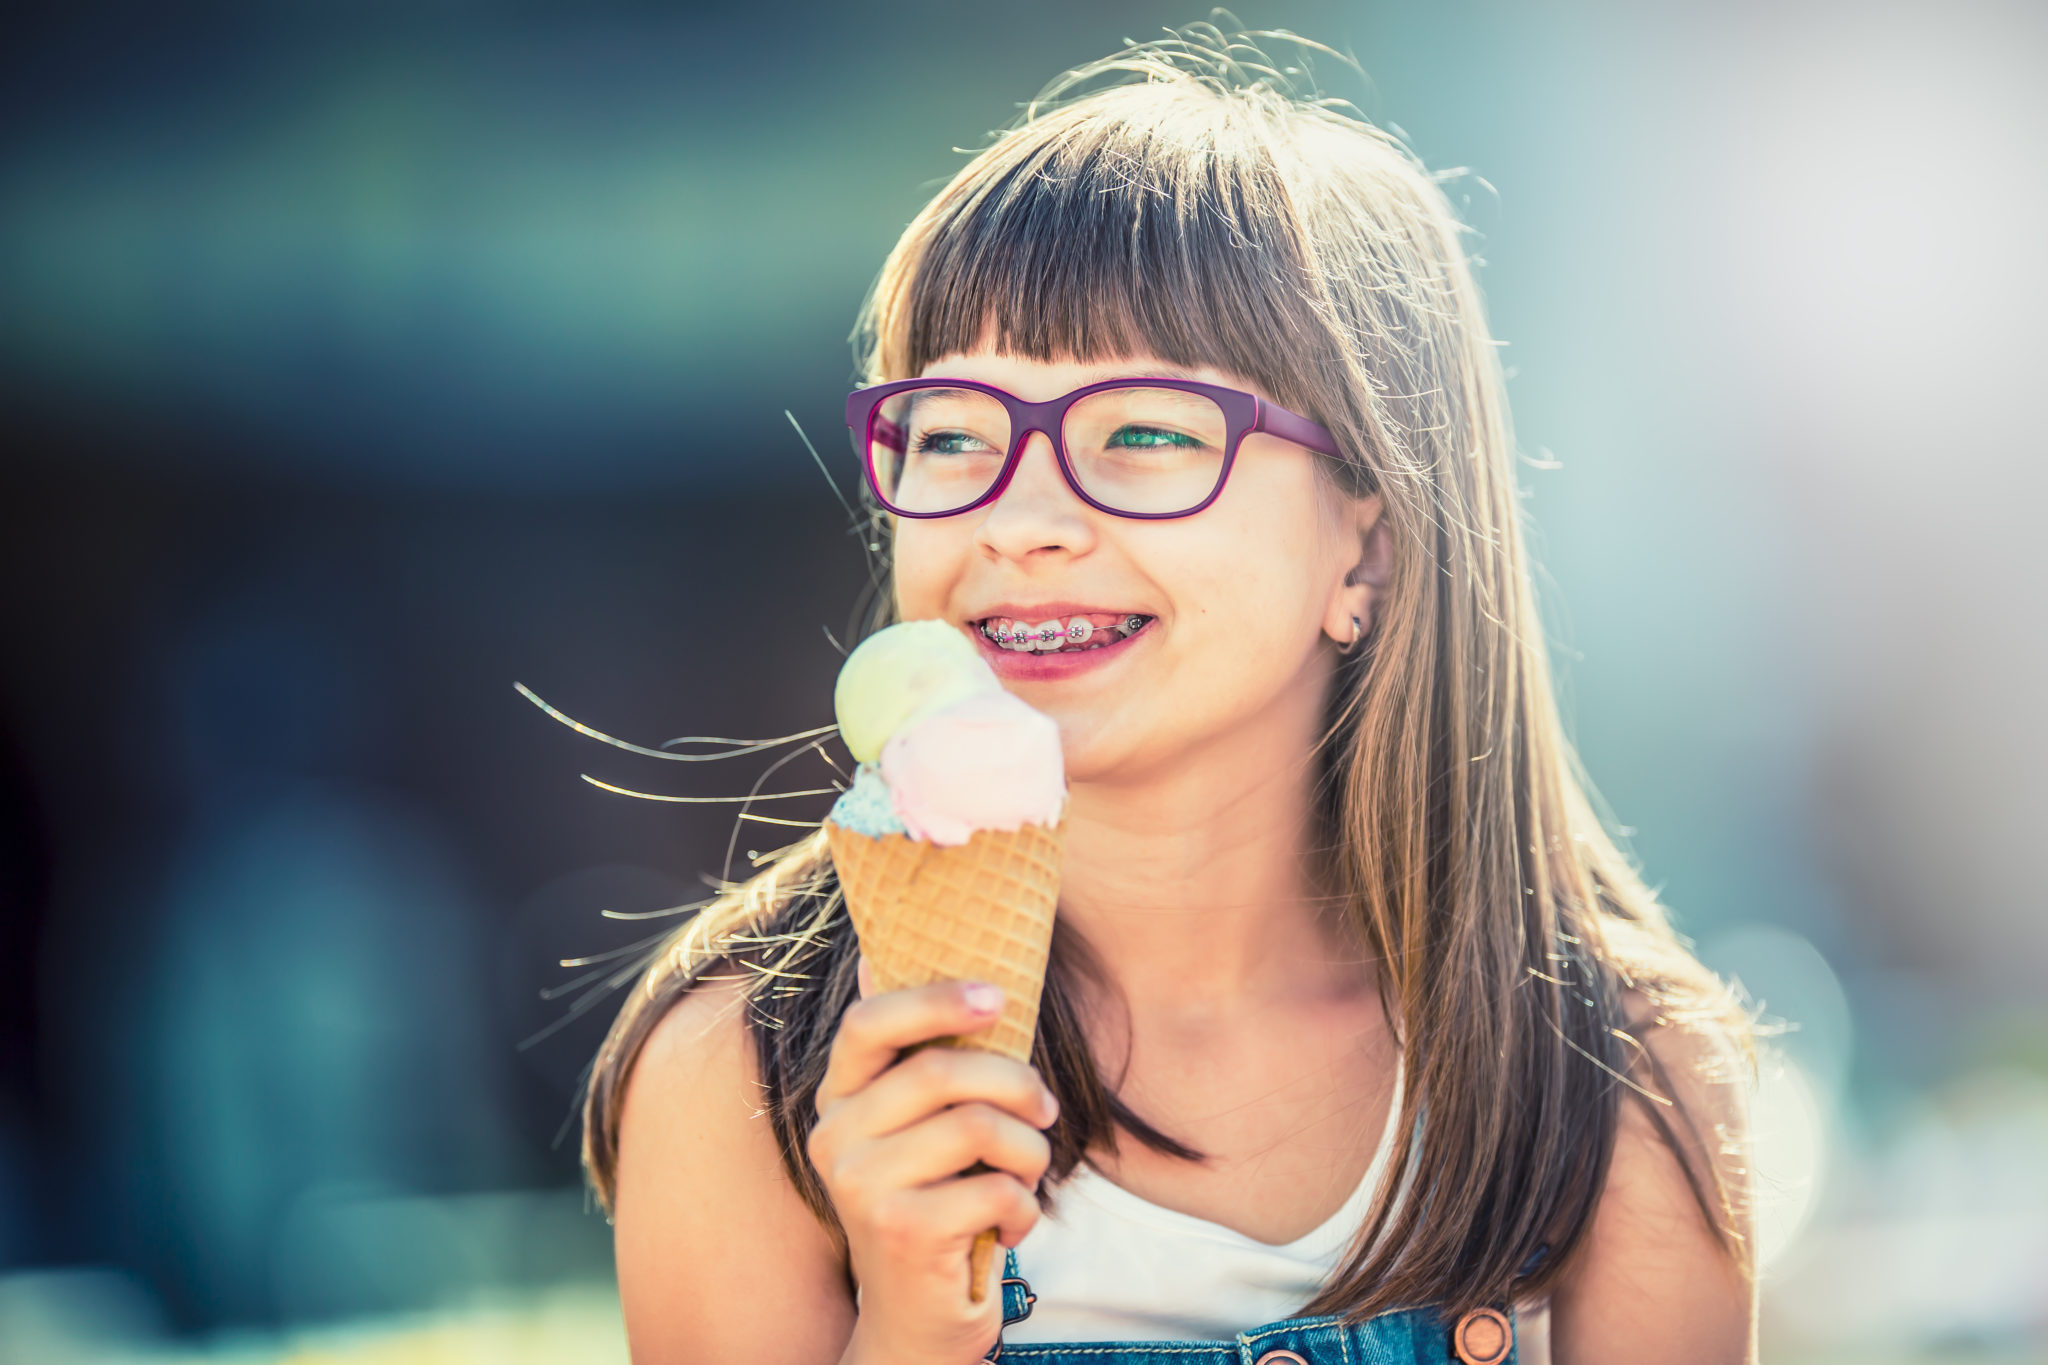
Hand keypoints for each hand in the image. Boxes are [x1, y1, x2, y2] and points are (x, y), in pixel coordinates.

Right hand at [811, 962, 1058, 1364]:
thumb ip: (916, 1057)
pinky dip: (1024, 1207)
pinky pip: (994, 1187)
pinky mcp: (900, 1231)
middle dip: (1017, 1083)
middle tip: (1048, 1111)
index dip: (935, 999)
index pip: (868, 1022)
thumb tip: (875, 952)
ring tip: (1028, 1178)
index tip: (999, 997)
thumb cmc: (936, 1207)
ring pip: (977, 1127)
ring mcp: (861, 1186)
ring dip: (1029, 1153)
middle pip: (940, 1072)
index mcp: (838, 1100)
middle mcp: (834, 1138)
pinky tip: (1010, 1227)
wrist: (915, 1323)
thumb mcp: (923, 1130)